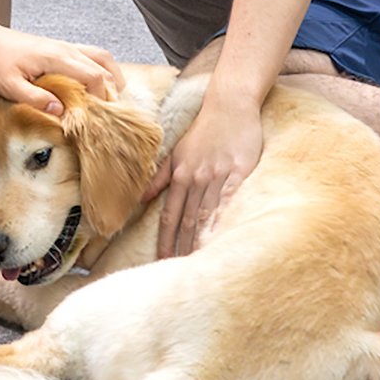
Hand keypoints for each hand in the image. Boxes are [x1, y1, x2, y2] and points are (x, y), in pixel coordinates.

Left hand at [0, 28, 127, 114]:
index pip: (94, 76)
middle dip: (111, 90)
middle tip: (109, 113)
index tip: (97, 117)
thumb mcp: (10, 87)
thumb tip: (61, 112)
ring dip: (110, 77)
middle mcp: (65, 49)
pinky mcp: (60, 48)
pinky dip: (101, 69)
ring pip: (101, 58)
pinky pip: (90, 55)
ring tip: (111, 99)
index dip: (101, 97)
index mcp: (56, 58)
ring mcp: (64, 46)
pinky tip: (96, 86)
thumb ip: (36, 99)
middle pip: (104, 67)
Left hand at [142, 103, 262, 258]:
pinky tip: (223, 236)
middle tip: (178, 272)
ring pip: (206, 213)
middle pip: (186, 220)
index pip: (169, 215)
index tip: (161, 261)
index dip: (164, 240)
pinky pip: (230, 199)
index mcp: (179, 175)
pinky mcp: (239, 171)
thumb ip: (158, 177)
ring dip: (201, 239)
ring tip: (200, 264)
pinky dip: (224, 219)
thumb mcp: (176, 152)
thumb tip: (141, 199)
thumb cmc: (203, 131)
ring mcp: (217, 175)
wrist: (229, 106)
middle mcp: (195, 178)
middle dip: (181, 247)